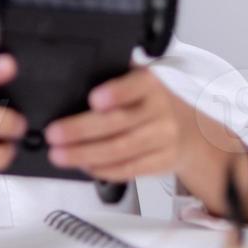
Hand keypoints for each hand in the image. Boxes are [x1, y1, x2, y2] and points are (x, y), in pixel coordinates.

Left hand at [43, 66, 247, 222]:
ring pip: (121, 150)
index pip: (134, 86)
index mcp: (150, 84)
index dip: (115, 93)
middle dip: (81, 131)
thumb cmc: (152, 102)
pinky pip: (129, 168)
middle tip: (54, 134)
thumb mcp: (138, 80)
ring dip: (86, 155)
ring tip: (60, 155)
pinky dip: (103, 170)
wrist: (194, 132)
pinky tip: (84, 166)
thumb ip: (112, 77)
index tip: (94, 99)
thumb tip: (69, 77)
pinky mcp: (162, 161)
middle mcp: (160, 110)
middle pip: (119, 123)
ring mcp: (163, 138)